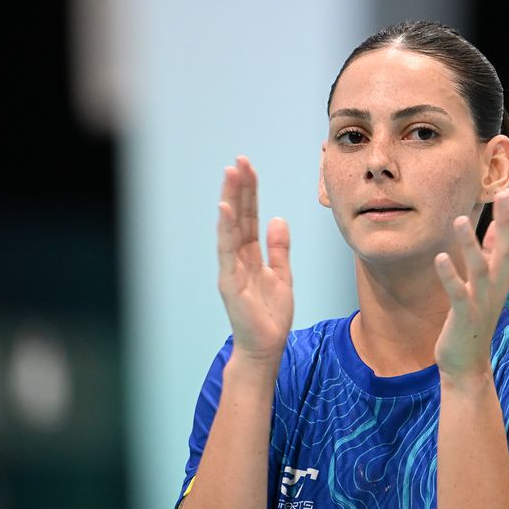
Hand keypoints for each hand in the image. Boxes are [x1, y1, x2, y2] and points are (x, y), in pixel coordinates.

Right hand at [217, 156, 293, 362]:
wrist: (265, 347)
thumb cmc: (270, 315)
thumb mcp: (282, 276)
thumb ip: (279, 249)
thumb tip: (278, 219)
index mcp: (250, 256)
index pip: (248, 217)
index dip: (249, 193)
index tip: (249, 168)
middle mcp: (237, 258)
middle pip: (238, 217)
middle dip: (239, 189)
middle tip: (240, 161)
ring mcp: (231, 269)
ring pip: (230, 229)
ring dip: (230, 201)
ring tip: (231, 175)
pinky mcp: (230, 283)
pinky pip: (227, 252)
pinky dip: (225, 230)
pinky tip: (225, 210)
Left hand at [433, 188, 508, 379]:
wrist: (468, 364)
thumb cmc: (474, 320)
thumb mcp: (485, 285)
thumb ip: (491, 258)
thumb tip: (495, 229)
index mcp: (502, 278)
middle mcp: (497, 287)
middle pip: (505, 250)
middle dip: (506, 222)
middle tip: (505, 195)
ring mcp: (481, 301)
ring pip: (479, 268)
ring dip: (470, 244)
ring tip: (460, 220)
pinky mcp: (463, 315)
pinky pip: (457, 291)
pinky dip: (450, 274)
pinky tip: (440, 257)